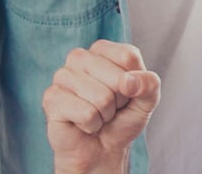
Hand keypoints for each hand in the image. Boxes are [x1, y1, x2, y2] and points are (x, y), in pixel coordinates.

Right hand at [41, 41, 161, 173]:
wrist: (101, 149)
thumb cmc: (121, 119)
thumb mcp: (147, 100)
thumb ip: (150, 84)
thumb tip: (128, 81)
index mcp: (103, 50)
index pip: (128, 57)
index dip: (134, 82)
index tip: (125, 92)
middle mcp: (79, 57)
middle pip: (117, 79)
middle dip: (119, 101)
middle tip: (109, 108)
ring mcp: (62, 76)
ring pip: (102, 98)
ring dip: (105, 115)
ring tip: (96, 115)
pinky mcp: (51, 98)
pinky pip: (86, 114)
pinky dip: (91, 125)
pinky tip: (84, 124)